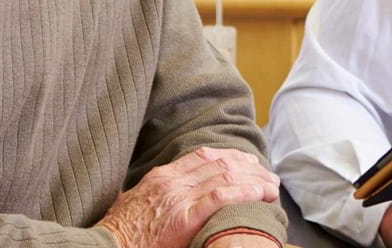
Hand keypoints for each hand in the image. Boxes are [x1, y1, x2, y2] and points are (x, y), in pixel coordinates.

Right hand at [96, 146, 279, 247]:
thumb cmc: (118, 234)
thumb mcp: (137, 205)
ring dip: (254, 179)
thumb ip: (158, 196)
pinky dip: (245, 192)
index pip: (203, 156)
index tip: (247, 160)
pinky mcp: (184, 219)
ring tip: (272, 185)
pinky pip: (221, 197)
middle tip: (267, 173)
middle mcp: (172, 181)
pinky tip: (261, 193)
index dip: (230, 156)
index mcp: (161, 176)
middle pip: (220, 162)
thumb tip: (171, 199)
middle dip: (248, 166)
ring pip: (226, 176)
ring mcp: (178, 198)